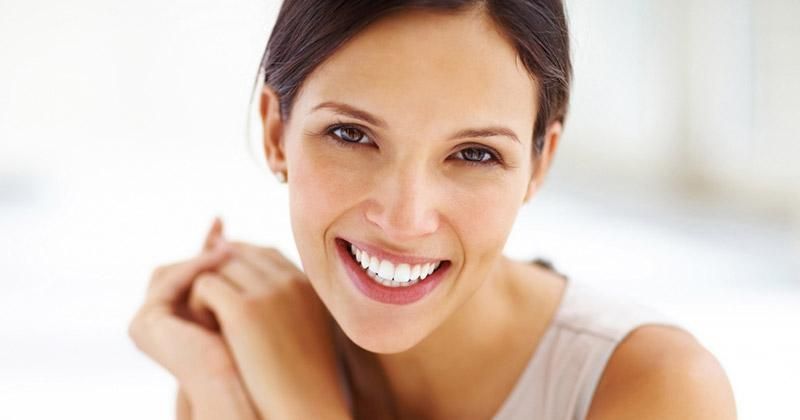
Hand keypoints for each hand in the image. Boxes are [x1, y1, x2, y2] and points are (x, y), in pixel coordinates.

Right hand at [128, 218, 258, 419]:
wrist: (244, 390)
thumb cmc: (255, 357)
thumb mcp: (247, 305)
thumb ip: (239, 275)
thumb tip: (249, 238)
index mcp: (178, 322)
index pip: (193, 275)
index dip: (209, 250)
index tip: (225, 222)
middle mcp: (158, 324)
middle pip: (180, 271)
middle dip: (204, 247)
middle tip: (221, 221)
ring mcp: (148, 324)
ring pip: (174, 271)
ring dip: (202, 257)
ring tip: (228, 244)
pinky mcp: (146, 324)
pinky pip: (172, 281)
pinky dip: (196, 267)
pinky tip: (220, 256)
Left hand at [187, 220, 349, 418]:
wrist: (307, 410)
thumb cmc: (305, 383)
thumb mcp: (306, 332)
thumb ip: (286, 304)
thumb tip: (249, 289)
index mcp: (309, 283)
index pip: (264, 253)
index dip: (239, 267)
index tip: (227, 292)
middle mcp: (291, 279)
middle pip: (239, 253)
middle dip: (220, 276)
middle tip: (213, 310)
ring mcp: (269, 291)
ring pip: (219, 265)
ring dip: (208, 290)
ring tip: (211, 323)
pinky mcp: (244, 309)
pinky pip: (205, 284)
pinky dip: (198, 303)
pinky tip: (208, 329)